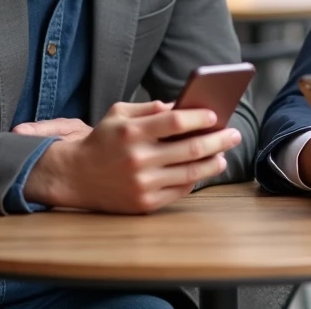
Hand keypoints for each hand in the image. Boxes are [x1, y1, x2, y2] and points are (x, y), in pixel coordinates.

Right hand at [24, 101, 240, 213]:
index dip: (201, 117)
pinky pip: (180, 191)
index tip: (216, 115)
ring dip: (213, 162)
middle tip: (234, 134)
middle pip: (191, 148)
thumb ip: (150, 108)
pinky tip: (203, 170)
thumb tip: (182, 106)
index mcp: (132, 132)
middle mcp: (138, 158)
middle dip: (218, 140)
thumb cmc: (102, 140)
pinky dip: (196, 180)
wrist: (75, 176)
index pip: (176, 122)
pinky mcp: (144, 203)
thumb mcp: (118, 114)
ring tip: (223, 154)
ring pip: (191, 173)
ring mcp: (142, 184)